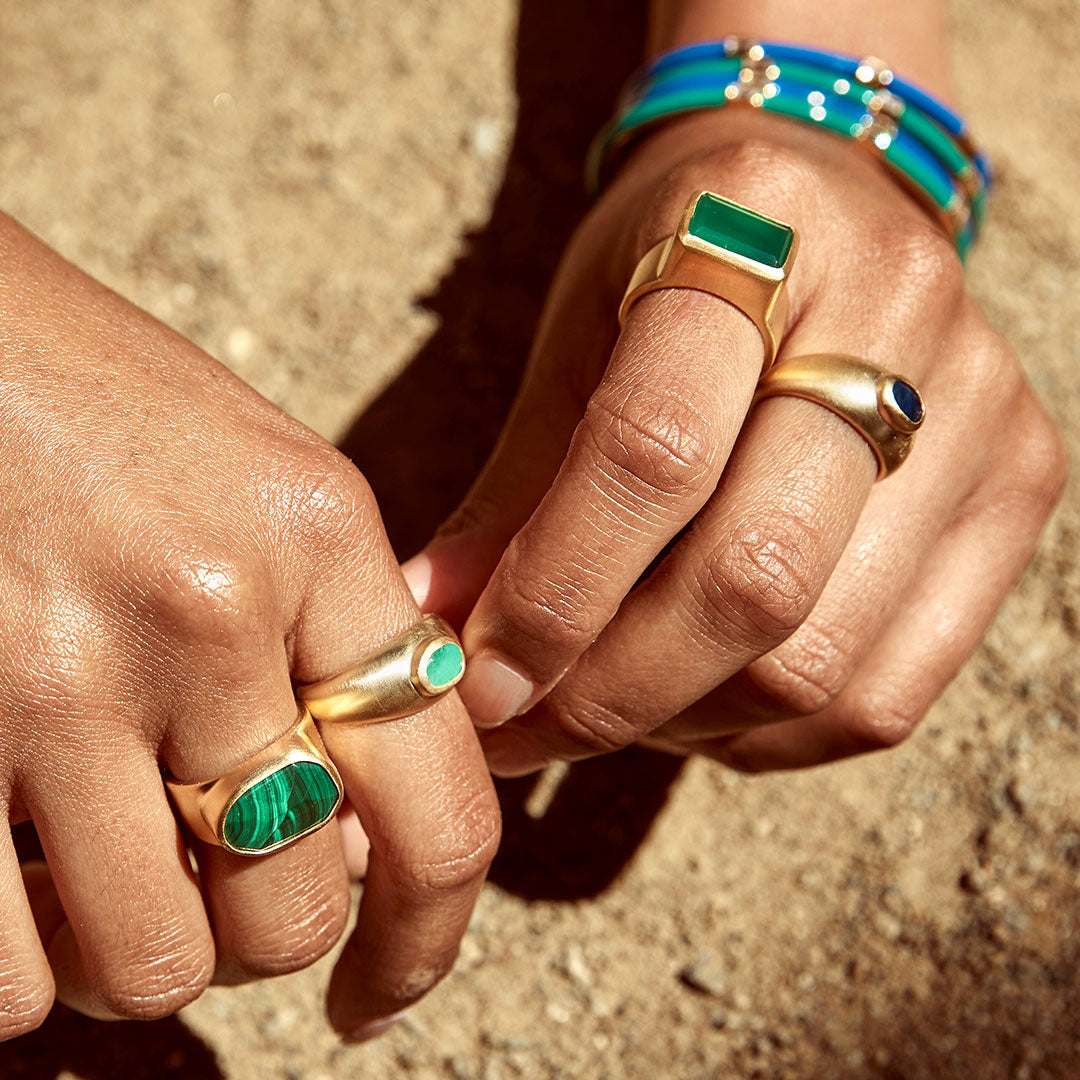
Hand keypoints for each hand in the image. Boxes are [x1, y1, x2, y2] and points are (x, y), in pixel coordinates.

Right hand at [0, 213, 498, 1040]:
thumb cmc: (100, 404)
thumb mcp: (266, 486)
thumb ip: (341, 644)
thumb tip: (366, 841)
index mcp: (317, 536)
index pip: (438, 804)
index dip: (429, 934)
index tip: (388, 987)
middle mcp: (209, 609)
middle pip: (291, 911)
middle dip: (260, 928)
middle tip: (215, 876)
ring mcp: (59, 674)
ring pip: (153, 963)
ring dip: (138, 947)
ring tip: (108, 872)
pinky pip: (3, 970)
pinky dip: (23, 961)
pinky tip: (19, 882)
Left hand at [402, 109, 1064, 774]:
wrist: (823, 209)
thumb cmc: (672, 267)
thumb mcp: (576, 340)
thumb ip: (512, 493)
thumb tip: (431, 637)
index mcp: (757, 228)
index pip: (652, 449)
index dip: (553, 590)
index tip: (478, 679)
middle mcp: (896, 312)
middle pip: (752, 579)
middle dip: (610, 690)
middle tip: (520, 724)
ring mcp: (980, 410)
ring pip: (820, 663)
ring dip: (679, 721)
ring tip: (601, 701)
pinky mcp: (1018, 489)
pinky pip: (885, 694)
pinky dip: (765, 734)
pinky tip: (696, 702)